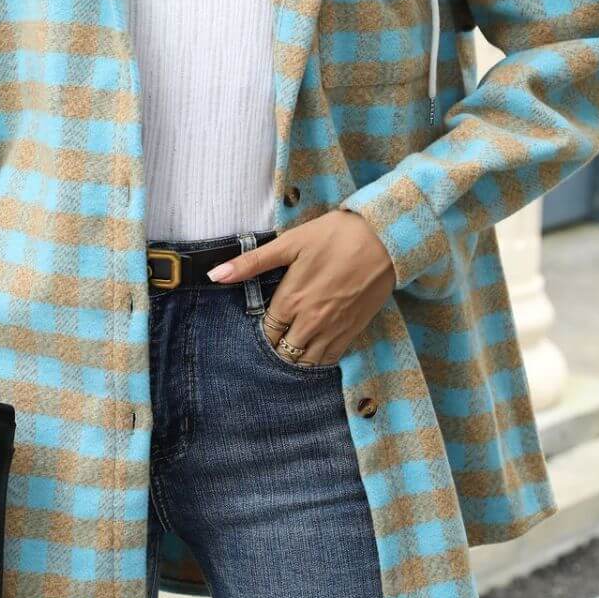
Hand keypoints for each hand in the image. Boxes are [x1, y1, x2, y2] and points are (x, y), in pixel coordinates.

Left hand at [207, 209, 395, 365]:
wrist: (384, 239)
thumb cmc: (334, 236)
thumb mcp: (289, 243)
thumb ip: (251, 262)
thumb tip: (214, 274)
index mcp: (291, 300)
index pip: (267, 332)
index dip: (263, 330)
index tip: (265, 323)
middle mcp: (310, 322)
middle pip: (283, 352)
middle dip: (276, 346)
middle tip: (276, 336)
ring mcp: (333, 330)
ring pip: (306, 361)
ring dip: (296, 356)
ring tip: (292, 345)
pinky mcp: (353, 331)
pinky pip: (330, 359)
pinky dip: (319, 359)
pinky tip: (314, 349)